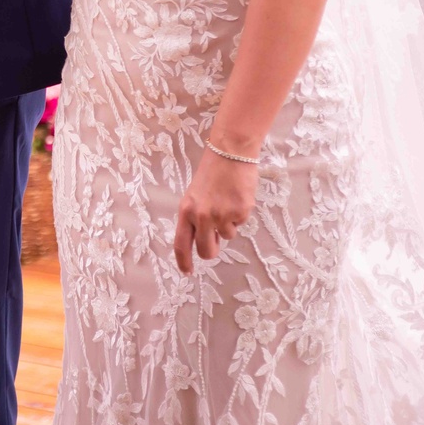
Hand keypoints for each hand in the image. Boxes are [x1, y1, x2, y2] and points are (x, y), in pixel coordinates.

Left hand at [173, 147, 258, 274]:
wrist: (230, 152)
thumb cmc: (213, 172)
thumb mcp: (196, 195)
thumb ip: (197, 217)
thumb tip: (207, 240)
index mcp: (187, 210)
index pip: (181, 243)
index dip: (184, 261)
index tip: (187, 272)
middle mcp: (202, 216)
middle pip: (207, 251)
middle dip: (213, 250)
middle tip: (217, 241)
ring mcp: (222, 215)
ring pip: (228, 236)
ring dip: (229, 223)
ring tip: (227, 200)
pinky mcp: (240, 212)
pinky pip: (242, 223)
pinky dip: (241, 213)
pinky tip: (238, 196)